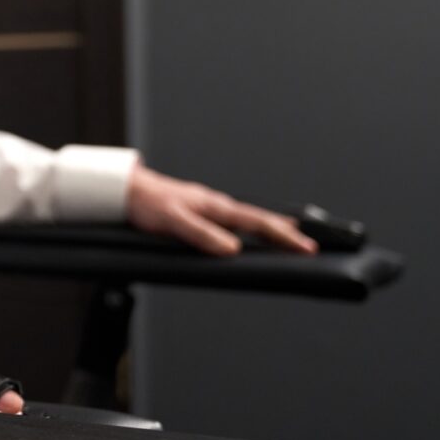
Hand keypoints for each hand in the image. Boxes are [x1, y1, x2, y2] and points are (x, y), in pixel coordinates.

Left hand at [126, 165, 316, 255]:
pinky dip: (251, 227)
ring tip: (291, 239)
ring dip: (271, 229)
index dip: (284, 237)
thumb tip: (232, 249)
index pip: (258, 223)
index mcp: (215, 207)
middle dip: (286, 232)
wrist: (128, 190)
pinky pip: (234, 220)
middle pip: (259, 219)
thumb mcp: (172, 221)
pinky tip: (251, 234)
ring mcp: (209, 207)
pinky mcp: (201, 211)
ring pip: (248, 219)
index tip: (307, 248)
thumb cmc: (147, 204)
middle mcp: (216, 205)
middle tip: (312, 246)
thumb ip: (200, 235)